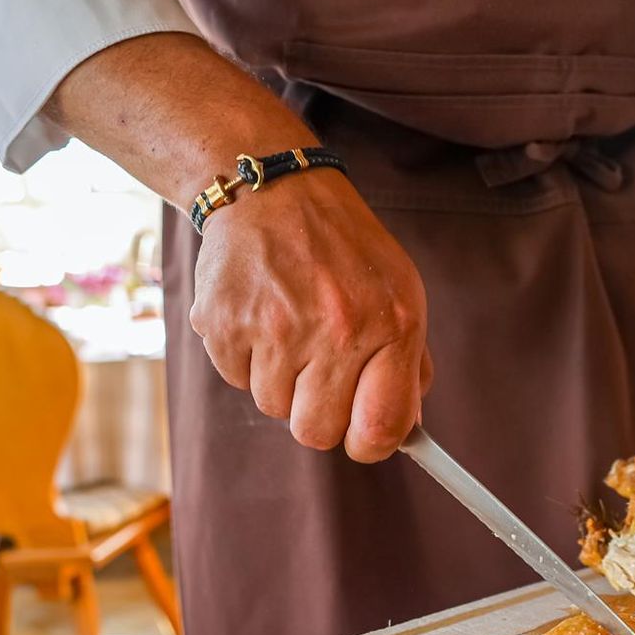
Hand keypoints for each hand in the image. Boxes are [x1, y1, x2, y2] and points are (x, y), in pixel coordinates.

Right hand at [44, 33, 430, 460]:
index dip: (371, 444)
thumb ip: (410, 363)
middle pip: (318, 433)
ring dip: (283, 381)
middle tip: (320, 376)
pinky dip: (248, 358)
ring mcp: (277, 328)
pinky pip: (237, 380)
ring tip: (291, 327)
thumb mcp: (401, 292)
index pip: (382, 426)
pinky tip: (261, 315)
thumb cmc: (345, 248)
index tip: (364, 437)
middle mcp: (337, 329)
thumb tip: (407, 430)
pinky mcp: (225, 324)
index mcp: (391, 324)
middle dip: (319, 414)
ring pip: (274, 408)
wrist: (274, 189)